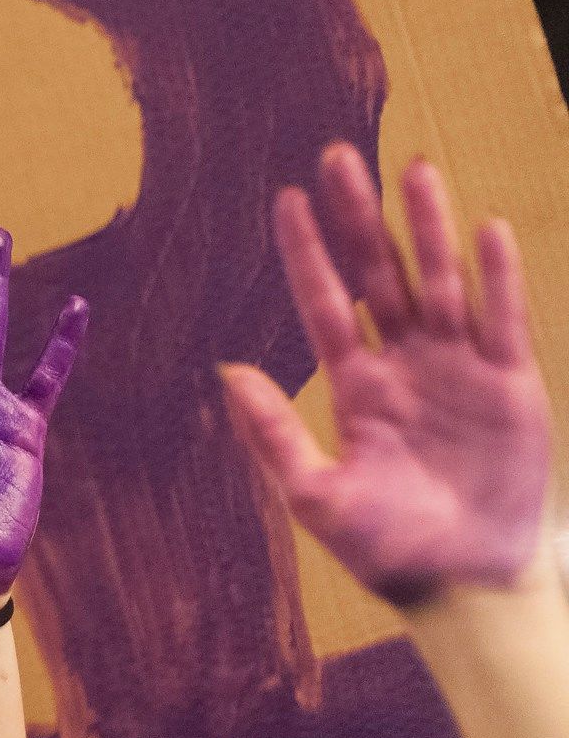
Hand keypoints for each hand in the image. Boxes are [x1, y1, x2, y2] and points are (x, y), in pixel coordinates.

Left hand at [221, 145, 551, 605]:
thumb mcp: (316, 494)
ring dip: (427, 226)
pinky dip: (497, 275)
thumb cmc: (386, 546)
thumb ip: (273, 434)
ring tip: (412, 169)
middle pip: (378, 273)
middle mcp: (404, 365)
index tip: (286, 199)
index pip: (324, 303)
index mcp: (354, 387)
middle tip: (339, 156)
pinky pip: (503, 318)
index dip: (307, 253)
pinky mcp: (511, 383)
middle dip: (360, 217)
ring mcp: (458, 368)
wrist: (461, 582)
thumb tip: (227, 373)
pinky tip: (485, 229)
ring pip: (440, 280)